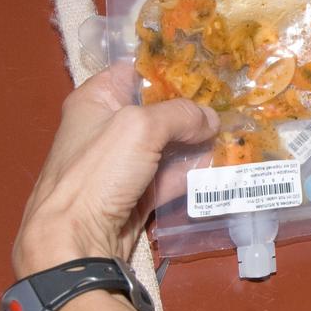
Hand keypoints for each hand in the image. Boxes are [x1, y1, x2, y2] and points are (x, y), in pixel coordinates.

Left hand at [13, 63, 218, 276]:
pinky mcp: (136, 194)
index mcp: (95, 100)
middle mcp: (107, 128)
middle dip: (192, 108)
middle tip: (229, 102)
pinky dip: (192, 172)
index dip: (169, 69)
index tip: (206, 70)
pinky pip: (169, 176)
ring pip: (167, 145)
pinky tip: (221, 164)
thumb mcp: (141, 127)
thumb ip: (181, 115)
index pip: (135, 71)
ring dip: (197, 142)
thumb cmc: (98, 173)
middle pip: (157, 110)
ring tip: (234, 132)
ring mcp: (122, 164)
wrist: (76, 241)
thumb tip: (211, 119)